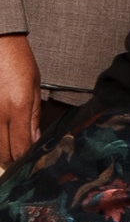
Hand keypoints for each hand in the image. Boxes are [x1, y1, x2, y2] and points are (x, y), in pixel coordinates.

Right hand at [0, 33, 40, 163]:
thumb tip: (34, 139)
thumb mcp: (34, 87)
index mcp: (18, 108)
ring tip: (9, 146)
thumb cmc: (18, 62)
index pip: (20, 147)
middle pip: (2, 153)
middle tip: (18, 157)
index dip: (25, 158)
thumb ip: (33, 116)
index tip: (30, 158)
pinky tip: (0, 134)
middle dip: (11, 159)